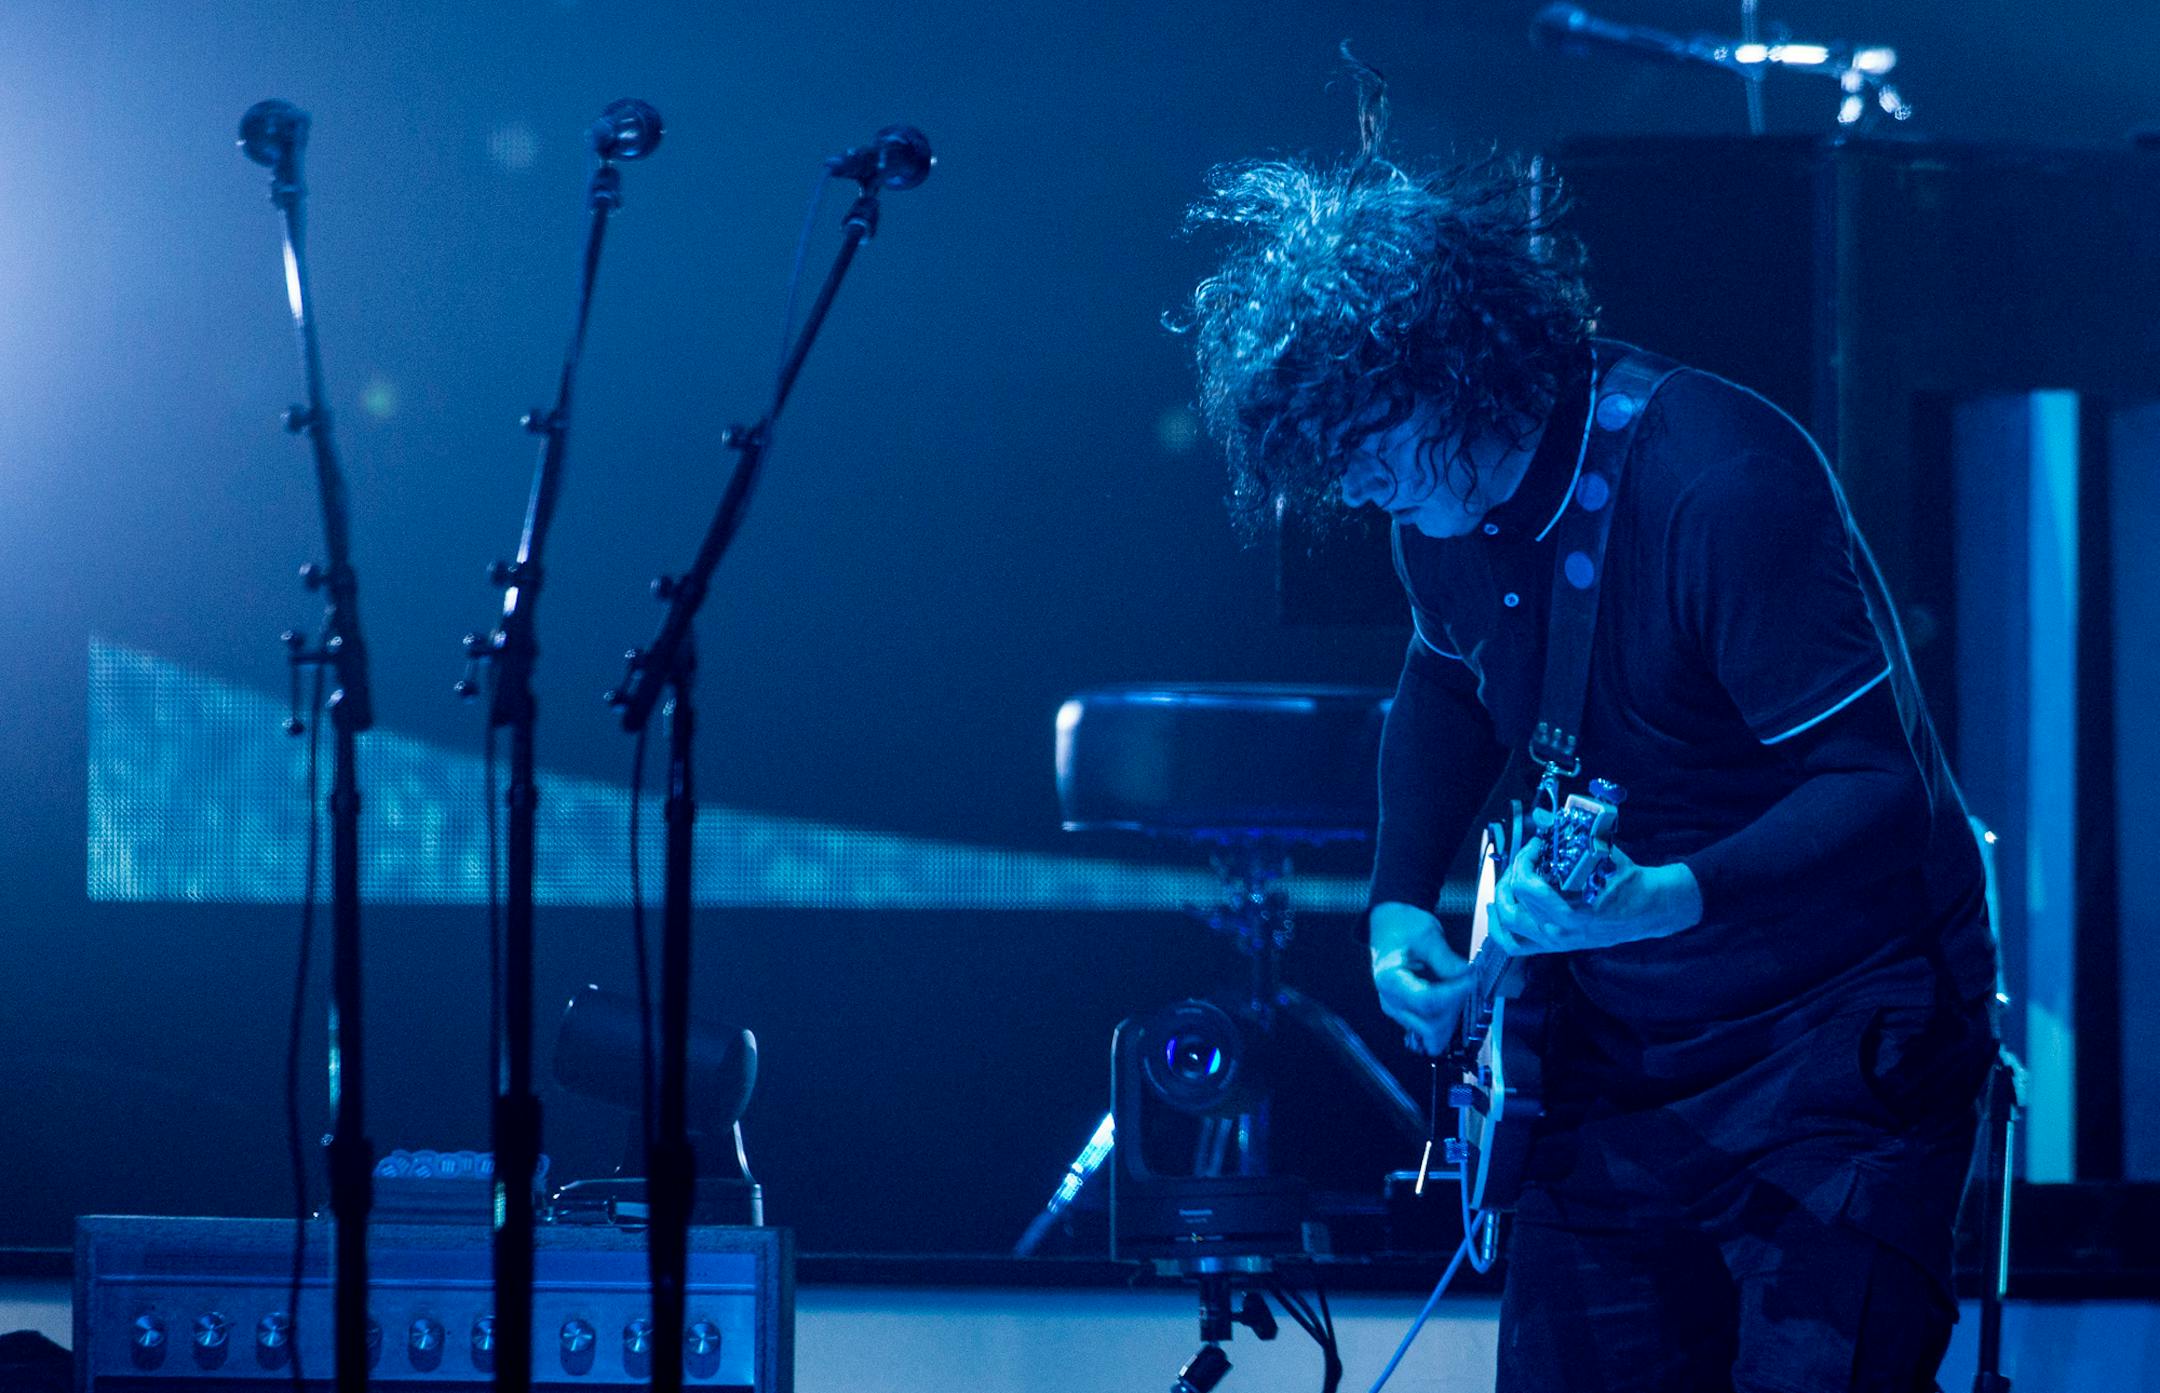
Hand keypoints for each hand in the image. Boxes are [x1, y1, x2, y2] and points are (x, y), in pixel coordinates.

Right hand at [1369, 901, 1474, 1055]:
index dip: (1454, 994)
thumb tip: (1467, 976)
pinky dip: (1445, 1020)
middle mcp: (1390, 1000)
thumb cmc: (1403, 927)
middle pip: (1429, 1023)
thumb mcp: (1427, 934)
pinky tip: (1454, 1003)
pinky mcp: (1405, 1014)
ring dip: (1452, 1016)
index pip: (1426, 1000)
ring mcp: (1397, 1010)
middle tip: (1468, 983)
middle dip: (1455, 1007)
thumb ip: (1446, 958)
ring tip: (1460, 989)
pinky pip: (1428, 1029)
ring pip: (1431, 1031)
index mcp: (1390, 978)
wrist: (1388, 927)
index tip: (1472, 980)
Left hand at [1487, 839, 1702, 956]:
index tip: (1534, 846)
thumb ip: (1569, 835)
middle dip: (1511, 875)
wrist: (1648, 909)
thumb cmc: (1627, 881)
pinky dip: (1500, 928)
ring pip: (1509, 928)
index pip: (1527, 887)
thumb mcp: (1602, 852)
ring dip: (1500, 901)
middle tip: (1522, 859)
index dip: (1523, 860)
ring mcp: (1556, 941)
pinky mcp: (1554, 945)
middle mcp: (1561, 931)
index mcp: (1574, 911)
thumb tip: (1541, 815)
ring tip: (1505, 883)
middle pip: (1513, 905)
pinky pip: (1515, 945)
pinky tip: (1497, 910)